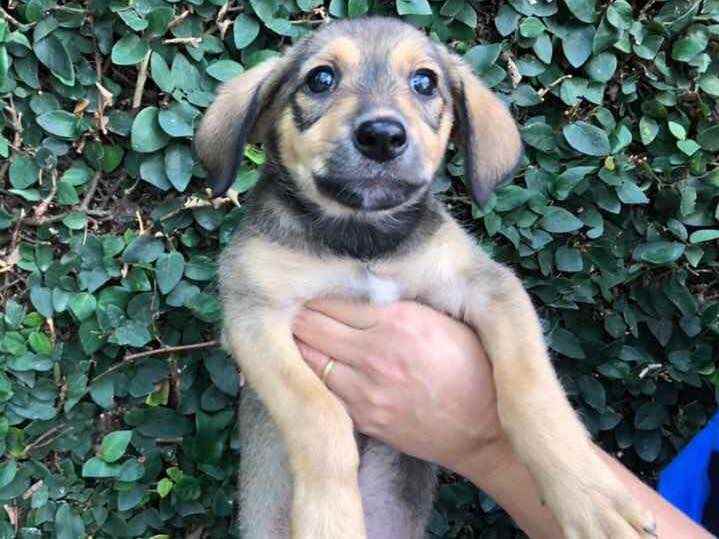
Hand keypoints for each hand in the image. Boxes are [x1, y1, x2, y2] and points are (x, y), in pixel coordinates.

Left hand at [292, 299, 503, 471]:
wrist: (484, 430)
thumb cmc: (472, 367)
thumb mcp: (443, 321)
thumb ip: (399, 303)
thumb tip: (359, 286)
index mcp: (398, 321)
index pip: (334, 298)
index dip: (314, 289)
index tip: (303, 284)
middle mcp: (375, 353)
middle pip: (311, 325)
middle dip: (293, 311)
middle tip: (282, 303)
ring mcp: (365, 390)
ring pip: (306, 358)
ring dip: (294, 341)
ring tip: (284, 328)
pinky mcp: (362, 417)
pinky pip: (321, 389)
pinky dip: (308, 372)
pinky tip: (302, 362)